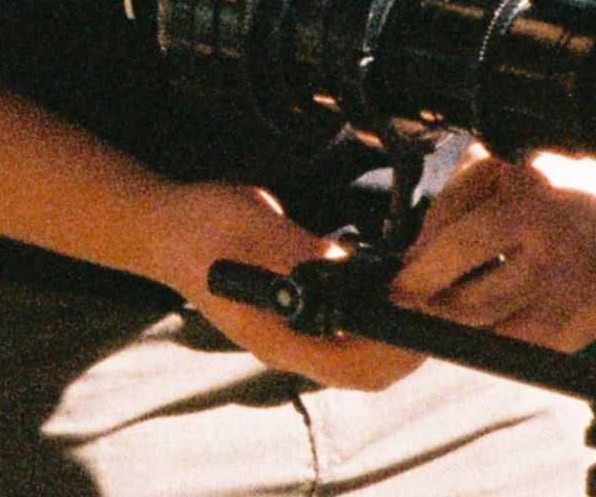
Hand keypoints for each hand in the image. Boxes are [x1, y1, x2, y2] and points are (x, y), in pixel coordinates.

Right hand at [137, 182, 420, 391]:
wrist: (163, 227)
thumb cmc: (201, 225)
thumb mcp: (249, 223)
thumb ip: (294, 248)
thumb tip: (343, 264)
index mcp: (275, 336)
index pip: (351, 368)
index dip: (394, 349)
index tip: (418, 308)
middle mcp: (288, 345)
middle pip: (364, 370)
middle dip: (407, 343)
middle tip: (432, 297)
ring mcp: (291, 335)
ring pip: (360, 355)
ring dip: (394, 330)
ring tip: (416, 289)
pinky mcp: (294, 317)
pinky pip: (346, 333)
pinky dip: (375, 316)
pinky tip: (385, 282)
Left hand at [388, 149, 595, 353]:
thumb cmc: (548, 183)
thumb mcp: (493, 171)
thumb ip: (449, 211)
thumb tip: (415, 261)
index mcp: (529, 207)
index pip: (458, 250)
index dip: (419, 275)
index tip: (399, 287)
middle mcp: (558, 253)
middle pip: (475, 305)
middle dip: (437, 309)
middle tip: (419, 303)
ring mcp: (580, 293)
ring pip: (502, 336)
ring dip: (469, 329)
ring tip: (455, 309)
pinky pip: (536, 347)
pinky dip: (509, 337)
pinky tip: (499, 316)